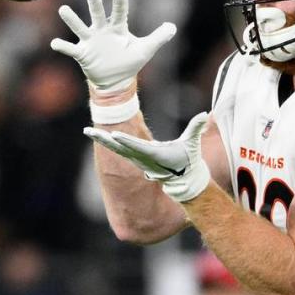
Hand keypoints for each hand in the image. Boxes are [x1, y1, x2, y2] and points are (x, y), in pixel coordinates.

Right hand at [50, 0, 175, 91]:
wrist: (116, 80)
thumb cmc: (129, 61)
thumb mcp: (146, 49)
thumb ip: (158, 37)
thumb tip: (173, 27)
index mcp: (118, 29)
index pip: (120, 14)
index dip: (120, 4)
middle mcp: (102, 31)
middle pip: (98, 14)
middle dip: (95, 3)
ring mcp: (91, 41)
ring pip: (80, 27)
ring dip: (72, 19)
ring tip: (63, 9)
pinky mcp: (82, 54)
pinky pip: (71, 49)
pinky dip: (63, 46)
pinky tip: (54, 43)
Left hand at [84, 112, 210, 202]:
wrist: (184, 180)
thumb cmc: (188, 161)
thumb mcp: (192, 144)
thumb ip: (196, 128)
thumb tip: (205, 114)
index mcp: (154, 154)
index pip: (137, 146)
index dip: (126, 141)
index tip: (114, 135)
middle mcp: (142, 157)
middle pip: (119, 147)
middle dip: (104, 139)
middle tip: (89, 132)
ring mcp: (137, 159)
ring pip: (116, 149)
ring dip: (102, 140)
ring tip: (89, 132)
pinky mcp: (136, 159)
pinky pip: (119, 150)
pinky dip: (109, 143)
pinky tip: (99, 137)